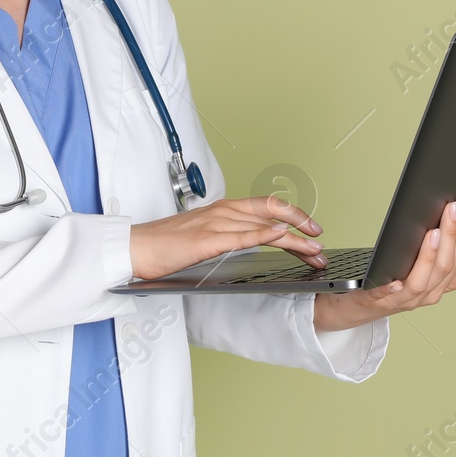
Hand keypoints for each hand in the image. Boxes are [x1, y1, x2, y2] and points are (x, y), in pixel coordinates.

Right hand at [129, 195, 325, 280]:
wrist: (135, 248)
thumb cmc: (165, 246)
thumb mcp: (203, 236)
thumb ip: (228, 235)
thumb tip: (252, 243)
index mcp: (222, 209)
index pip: (266, 207)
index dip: (293, 215)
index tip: (311, 229)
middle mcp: (222, 211)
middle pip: (271, 212)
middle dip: (301, 225)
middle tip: (320, 240)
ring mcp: (215, 223)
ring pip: (263, 225)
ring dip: (292, 238)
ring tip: (313, 249)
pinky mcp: (206, 240)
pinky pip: (240, 236)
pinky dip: (263, 236)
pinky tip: (280, 237)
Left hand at [312, 196, 455, 332]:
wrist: (361, 307)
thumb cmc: (390, 283)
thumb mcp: (418, 269)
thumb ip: (433, 255)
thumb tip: (442, 223)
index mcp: (437, 285)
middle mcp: (425, 295)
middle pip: (444, 267)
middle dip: (451, 235)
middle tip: (452, 209)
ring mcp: (403, 300)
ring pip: (421, 282)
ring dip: (429, 256)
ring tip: (433, 233)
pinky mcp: (377, 301)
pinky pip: (386, 296)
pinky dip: (392, 288)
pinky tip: (395, 279)